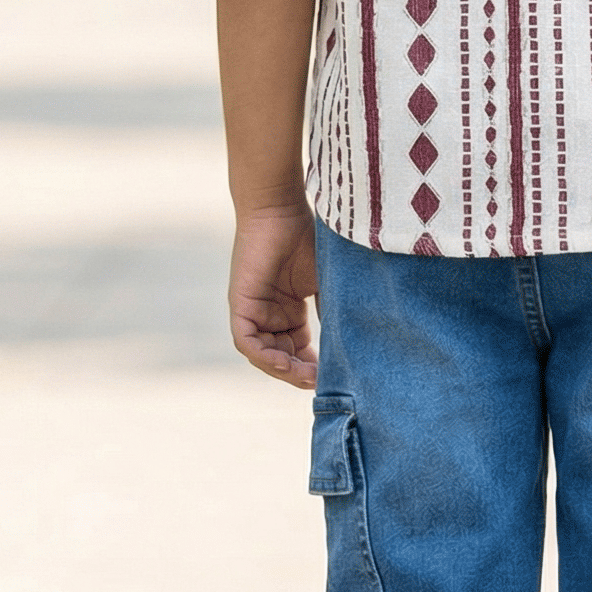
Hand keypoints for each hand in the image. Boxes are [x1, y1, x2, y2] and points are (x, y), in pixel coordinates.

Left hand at [228, 204, 318, 387]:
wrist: (281, 208)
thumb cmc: (307, 235)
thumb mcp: (326, 282)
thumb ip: (332, 311)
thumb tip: (350, 344)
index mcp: (288, 311)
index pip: (297, 351)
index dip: (313, 368)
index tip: (334, 377)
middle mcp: (268, 315)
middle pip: (280, 358)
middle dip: (299, 375)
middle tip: (321, 383)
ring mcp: (253, 311)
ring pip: (262, 355)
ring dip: (283, 371)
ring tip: (307, 378)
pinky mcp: (241, 304)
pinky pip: (246, 341)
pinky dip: (263, 356)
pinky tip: (284, 363)